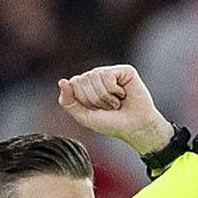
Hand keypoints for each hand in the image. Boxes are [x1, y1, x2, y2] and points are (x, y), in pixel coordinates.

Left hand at [55, 64, 172, 152]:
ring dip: (105, 96)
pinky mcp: (124, 70)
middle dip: (94, 99)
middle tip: (108, 107)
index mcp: (86, 86)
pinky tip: (123, 95)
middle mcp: (97, 77)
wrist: (134, 127)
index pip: (74, 83)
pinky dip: (114, 90)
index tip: (96, 109)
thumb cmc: (111, 123)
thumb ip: (68, 101)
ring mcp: (111, 72)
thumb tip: (62, 81)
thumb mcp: (84, 117)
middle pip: (83, 79)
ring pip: (94, 76)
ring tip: (116, 102)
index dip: (84, 100)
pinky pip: (108, 75)